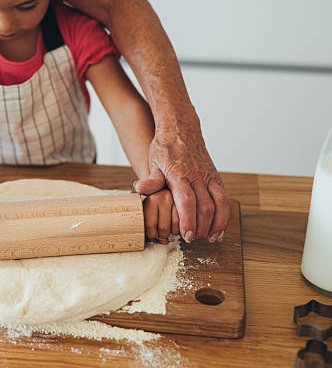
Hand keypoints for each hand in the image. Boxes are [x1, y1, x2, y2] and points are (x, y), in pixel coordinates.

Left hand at [134, 112, 231, 242]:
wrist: (181, 128)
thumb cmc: (165, 147)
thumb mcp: (153, 161)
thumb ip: (151, 179)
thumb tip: (140, 189)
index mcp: (180, 174)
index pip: (186, 201)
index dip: (187, 220)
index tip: (185, 235)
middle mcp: (197, 176)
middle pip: (205, 207)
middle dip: (200, 227)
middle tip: (192, 239)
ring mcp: (209, 177)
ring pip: (220, 204)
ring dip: (217, 224)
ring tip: (210, 238)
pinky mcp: (216, 178)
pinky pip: (225, 199)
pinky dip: (225, 215)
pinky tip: (219, 227)